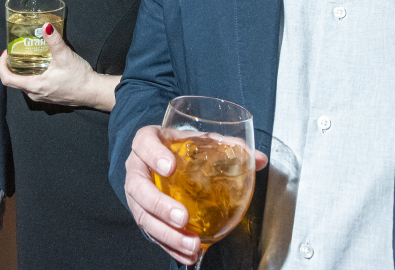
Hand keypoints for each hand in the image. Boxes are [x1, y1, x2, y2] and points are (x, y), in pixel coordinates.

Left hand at [0, 22, 115, 109]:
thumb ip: (54, 40)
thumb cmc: (79, 78)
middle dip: (10, 66)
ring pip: (23, 84)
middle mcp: (34, 94)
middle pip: (13, 81)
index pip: (7, 79)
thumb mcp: (65, 56)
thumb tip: (45, 26)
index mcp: (34, 86)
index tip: (5, 52)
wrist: (94, 92)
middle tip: (14, 51)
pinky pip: (32, 87)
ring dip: (21, 71)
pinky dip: (30, 75)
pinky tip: (38, 65)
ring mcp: (41, 97)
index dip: (1, 65)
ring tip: (25, 56)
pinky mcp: (48, 96)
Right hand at [124, 125, 268, 264]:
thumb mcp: (198, 140)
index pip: (144, 144)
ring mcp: (136, 194)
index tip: (170, 167)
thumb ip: (226, 147)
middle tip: (182, 217)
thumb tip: (257, 159)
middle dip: (159, 204)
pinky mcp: (143, 214)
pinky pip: (152, 233)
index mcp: (147, 143)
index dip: (154, 155)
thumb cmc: (177, 147)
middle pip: (138, 187)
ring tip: (191, 243)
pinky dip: (169, 246)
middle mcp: (136, 168)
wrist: (161, 158)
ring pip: (143, 215)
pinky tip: (187, 254)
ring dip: (166, 233)